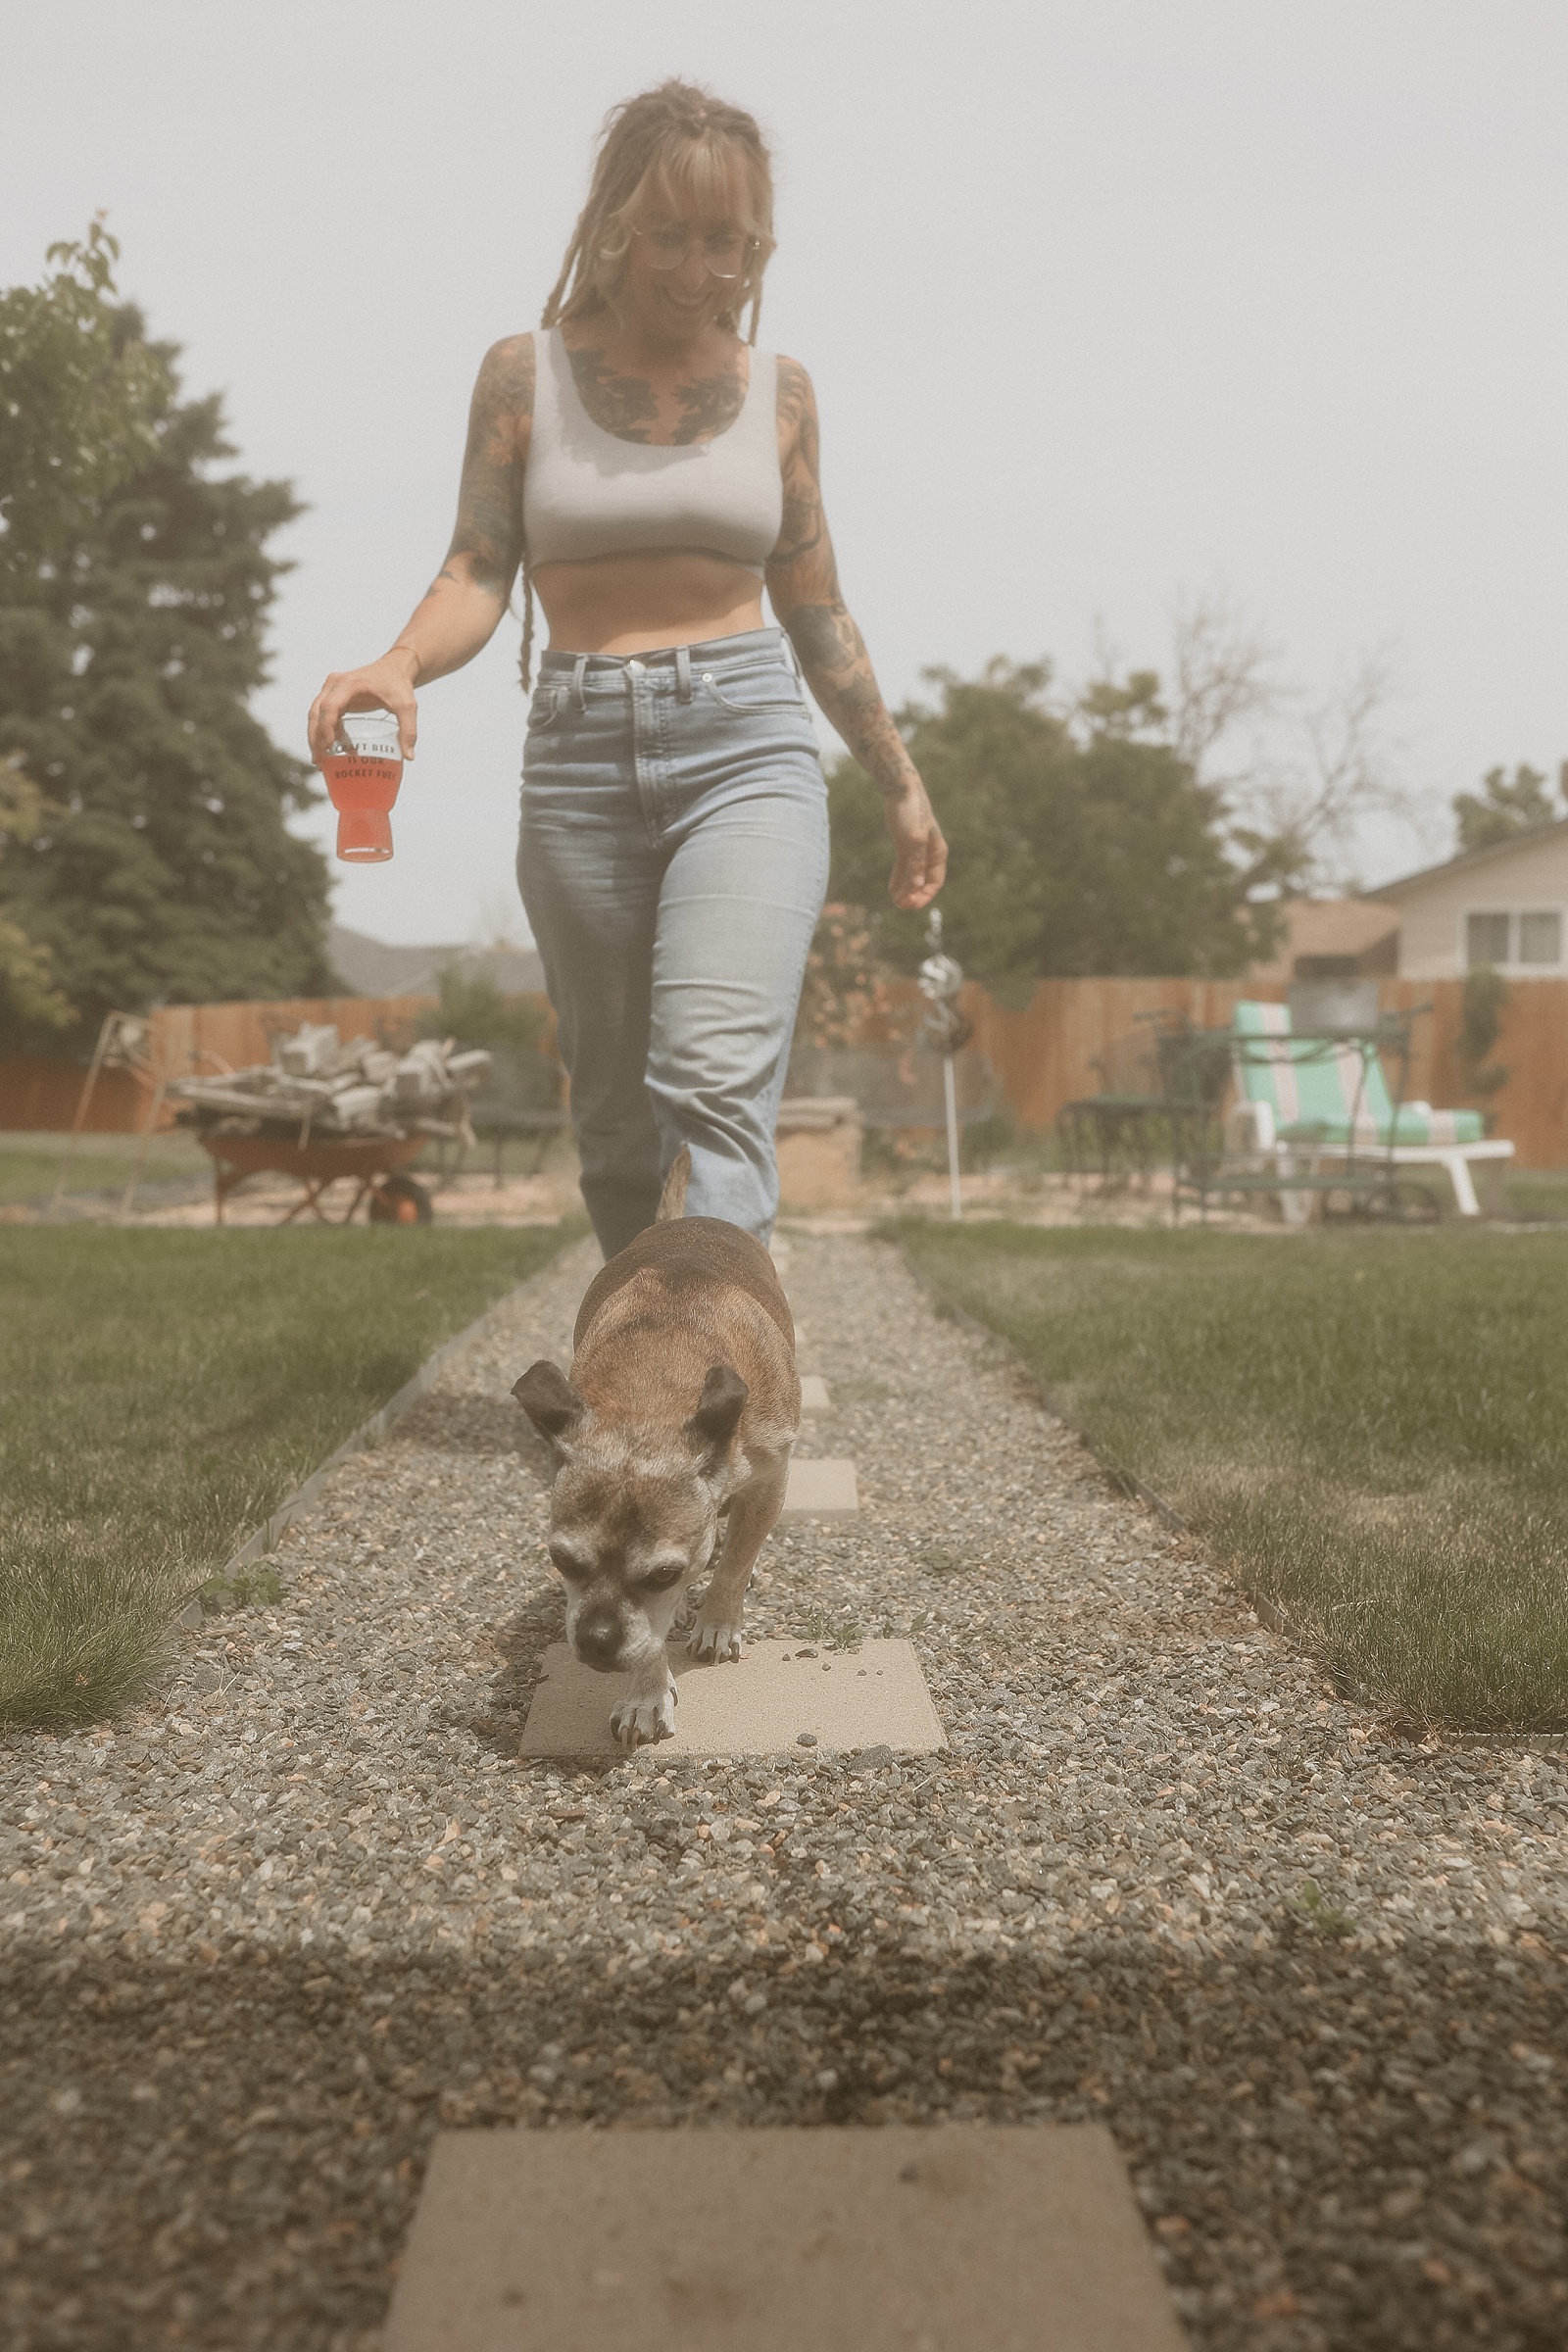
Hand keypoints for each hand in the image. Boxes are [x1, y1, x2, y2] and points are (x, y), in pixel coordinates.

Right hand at [307, 649, 418, 768]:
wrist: (396, 668)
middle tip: (319, 760)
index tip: (328, 746)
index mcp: (349, 684)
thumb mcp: (407, 706)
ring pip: (316, 715)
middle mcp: (336, 685)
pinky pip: (325, 716)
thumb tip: (408, 756)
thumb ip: (408, 730)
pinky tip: (335, 747)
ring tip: (321, 760)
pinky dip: (327, 732)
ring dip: (316, 737)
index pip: (330, 706)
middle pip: (316, 712)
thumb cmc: (399, 683)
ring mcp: (333, 690)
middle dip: (315, 738)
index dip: (326, 727)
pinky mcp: (336, 697)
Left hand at [885, 779, 946, 910]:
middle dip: (913, 895)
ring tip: (895, 902)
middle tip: (900, 906)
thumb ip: (915, 863)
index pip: (935, 882)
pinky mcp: (905, 845)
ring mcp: (916, 850)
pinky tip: (892, 890)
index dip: (924, 895)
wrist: (901, 791)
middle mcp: (929, 854)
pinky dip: (898, 879)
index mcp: (938, 853)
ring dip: (905, 890)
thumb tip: (917, 885)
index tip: (911, 905)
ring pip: (912, 876)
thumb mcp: (913, 840)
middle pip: (923, 882)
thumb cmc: (911, 812)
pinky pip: (903, 868)